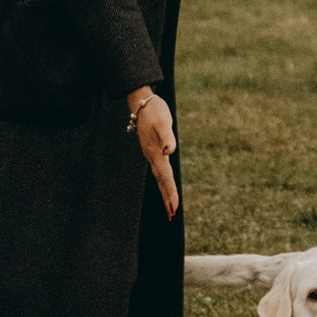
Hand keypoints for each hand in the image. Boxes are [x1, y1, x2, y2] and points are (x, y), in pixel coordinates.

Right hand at [128, 88, 178, 218]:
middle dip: (167, 198)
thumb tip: (169, 151)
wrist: (142, 102)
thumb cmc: (154, 111)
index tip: (174, 207)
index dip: (170, 192)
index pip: (165, 177)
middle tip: (172, 215)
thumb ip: (167, 137)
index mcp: (155, 153)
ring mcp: (151, 153)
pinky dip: (163, 180)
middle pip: (161, 181)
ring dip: (165, 191)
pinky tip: (165, 184)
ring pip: (159, 177)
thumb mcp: (163, 122)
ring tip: (169, 206)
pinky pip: (159, 170)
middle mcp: (152, 156)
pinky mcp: (152, 149)